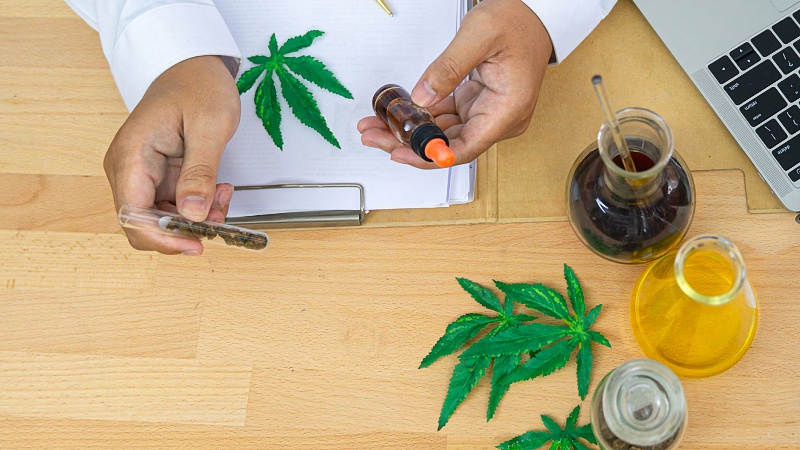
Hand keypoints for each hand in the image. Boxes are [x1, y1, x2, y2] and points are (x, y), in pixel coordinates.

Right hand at [104, 55, 240, 254]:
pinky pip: (174, 205)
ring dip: (196, 219)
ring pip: (163, 218)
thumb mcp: (209, 126)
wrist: (194, 66)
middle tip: (219, 220)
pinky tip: (218, 191)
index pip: (133, 216)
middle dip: (185, 230)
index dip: (162, 239)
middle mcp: (128, 169)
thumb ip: (200, 172)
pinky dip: (199, 206)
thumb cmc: (197, 84)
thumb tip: (193, 213)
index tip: (195, 245)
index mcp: (131, 156)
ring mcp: (141, 174)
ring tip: (224, 198)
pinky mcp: (157, 176)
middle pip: (145, 223)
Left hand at [357, 0, 552, 168]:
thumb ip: (447, 69)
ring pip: (443, 134)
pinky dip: (422, 118)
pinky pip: (446, 119)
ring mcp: (488, 113)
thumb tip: (421, 98)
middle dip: (409, 143)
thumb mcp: (478, 36)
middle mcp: (500, 119)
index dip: (429, 155)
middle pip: (448, 145)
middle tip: (374, 136)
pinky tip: (399, 115)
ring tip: (378, 126)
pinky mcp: (477, 106)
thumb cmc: (518, 22)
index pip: (463, 149)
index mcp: (507, 110)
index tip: (400, 153)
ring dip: (411, 132)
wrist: (534, 14)